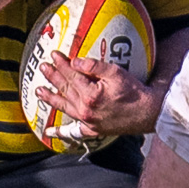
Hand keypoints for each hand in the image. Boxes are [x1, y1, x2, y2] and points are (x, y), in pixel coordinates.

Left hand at [37, 52, 158, 138]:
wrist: (149, 114)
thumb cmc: (135, 93)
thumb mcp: (116, 73)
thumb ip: (93, 66)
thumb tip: (74, 61)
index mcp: (90, 95)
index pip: (71, 76)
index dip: (61, 64)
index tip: (54, 55)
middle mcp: (85, 110)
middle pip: (65, 90)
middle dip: (53, 77)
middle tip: (42, 67)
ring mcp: (88, 122)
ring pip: (64, 108)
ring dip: (51, 99)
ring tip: (39, 91)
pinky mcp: (93, 130)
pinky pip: (74, 131)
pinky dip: (61, 132)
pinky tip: (50, 132)